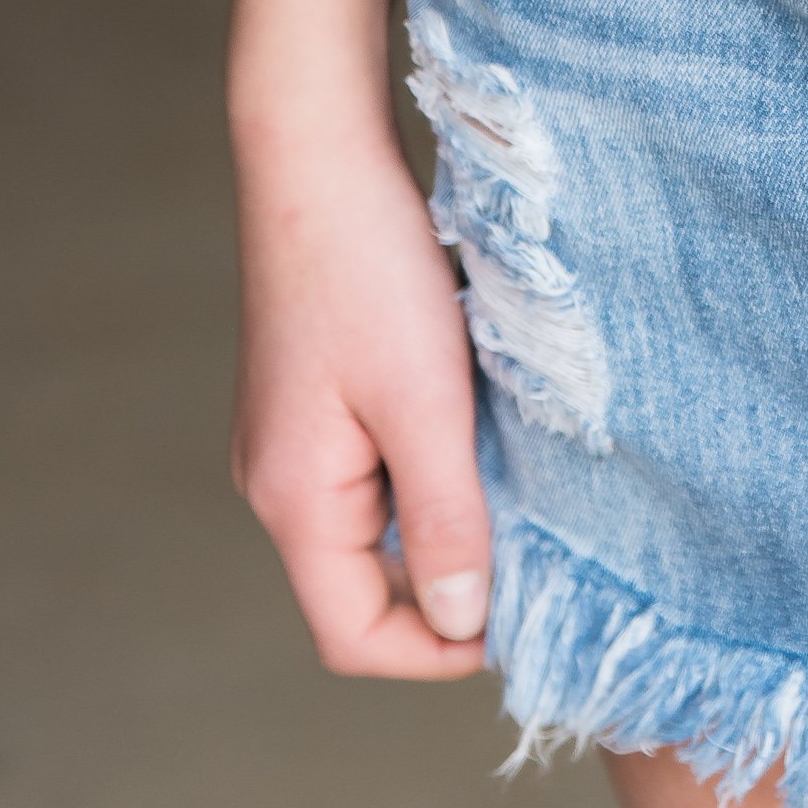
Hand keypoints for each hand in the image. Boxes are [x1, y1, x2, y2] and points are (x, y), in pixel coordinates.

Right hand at [231, 122, 491, 677]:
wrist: (317, 157)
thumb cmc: (368, 271)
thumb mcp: (425, 402)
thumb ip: (444, 519)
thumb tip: (463, 622)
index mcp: (292, 501)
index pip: (354, 636)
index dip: (437, 650)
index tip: (519, 617)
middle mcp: (275, 483)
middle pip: (361, 588)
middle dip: (446, 585)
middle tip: (532, 546)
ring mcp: (288, 441)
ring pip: (371, 529)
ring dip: (440, 521)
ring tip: (510, 479)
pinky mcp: (309, 400)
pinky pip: (370, 472)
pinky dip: (424, 471)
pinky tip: (472, 425)